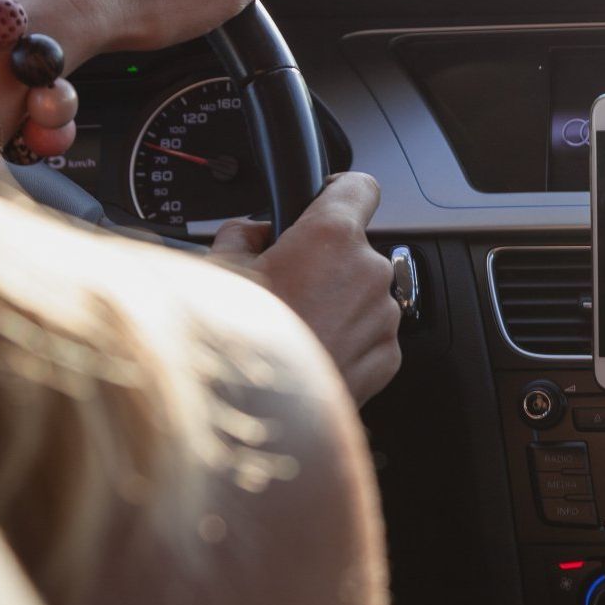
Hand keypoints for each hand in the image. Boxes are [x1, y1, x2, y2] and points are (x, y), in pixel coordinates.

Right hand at [211, 173, 401, 405]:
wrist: (257, 418)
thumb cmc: (238, 344)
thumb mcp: (218, 271)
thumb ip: (240, 235)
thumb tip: (249, 233)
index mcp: (331, 236)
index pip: (359, 186)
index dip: (338, 190)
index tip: (323, 200)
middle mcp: (367, 272)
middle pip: (353, 247)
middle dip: (323, 260)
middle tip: (283, 284)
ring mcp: (382, 317)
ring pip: (361, 293)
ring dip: (335, 301)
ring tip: (292, 325)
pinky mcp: (387, 358)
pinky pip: (368, 334)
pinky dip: (344, 338)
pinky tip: (308, 351)